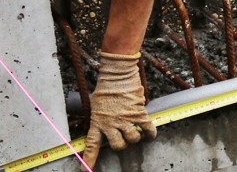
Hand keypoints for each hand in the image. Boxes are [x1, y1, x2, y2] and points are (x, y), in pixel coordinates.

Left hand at [83, 52, 156, 167]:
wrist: (118, 75)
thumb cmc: (106, 87)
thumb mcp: (96, 105)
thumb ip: (101, 118)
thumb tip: (106, 125)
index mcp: (98, 122)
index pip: (92, 145)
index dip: (89, 159)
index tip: (85, 170)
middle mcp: (111, 124)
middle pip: (117, 146)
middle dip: (122, 145)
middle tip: (124, 139)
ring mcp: (125, 119)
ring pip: (133, 139)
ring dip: (135, 138)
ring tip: (136, 133)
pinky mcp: (138, 113)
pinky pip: (147, 128)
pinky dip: (150, 133)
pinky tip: (150, 134)